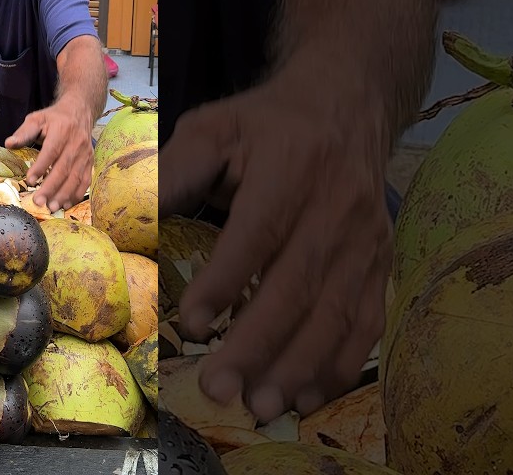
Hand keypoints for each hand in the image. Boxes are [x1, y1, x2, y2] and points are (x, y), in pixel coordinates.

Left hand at [6, 96, 93, 211]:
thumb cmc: (54, 118)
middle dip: (51, 187)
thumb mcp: (37, 119)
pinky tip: (66, 204)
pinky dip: (76, 194)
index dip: (41, 167)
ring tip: (51, 207)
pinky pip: (85, 180)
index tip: (30, 181)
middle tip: (39, 202)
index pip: (51, 152)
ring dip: (64, 194)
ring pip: (76, 177)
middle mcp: (76, 143)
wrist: (79, 112)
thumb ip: (24, 132)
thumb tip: (9, 143)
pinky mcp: (90, 162)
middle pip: (63, 169)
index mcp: (61, 131)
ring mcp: (85, 154)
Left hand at [159, 58, 392, 422]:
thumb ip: (175, 169)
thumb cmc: (265, 125)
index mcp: (288, 169)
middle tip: (220, 390)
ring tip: (260, 406)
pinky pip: (366, 321)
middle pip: (297, 286)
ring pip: (335, 312)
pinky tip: (308, 396)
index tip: (194, 327)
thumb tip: (131, 215)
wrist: (347, 105)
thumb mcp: (214, 128)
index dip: (227, 283)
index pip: (257, 235)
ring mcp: (365, 239)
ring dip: (298, 366)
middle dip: (258, 345)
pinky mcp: (381, 261)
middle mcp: (334, 207)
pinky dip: (339, 364)